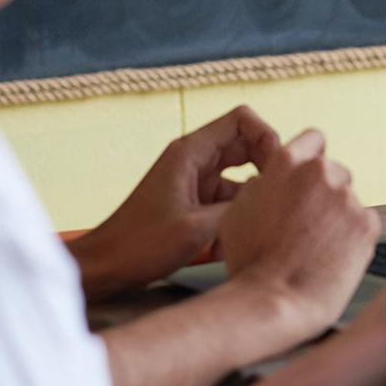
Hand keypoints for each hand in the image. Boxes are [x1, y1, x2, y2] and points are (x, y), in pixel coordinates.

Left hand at [72, 106, 280, 297]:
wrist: (107, 266)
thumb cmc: (142, 245)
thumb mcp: (197, 228)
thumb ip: (239, 206)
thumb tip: (273, 195)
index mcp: (190, 153)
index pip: (242, 120)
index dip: (267, 137)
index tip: (278, 168)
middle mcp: (194, 159)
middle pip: (247, 145)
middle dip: (266, 170)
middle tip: (277, 198)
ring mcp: (195, 181)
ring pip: (240, 176)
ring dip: (249, 201)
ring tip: (250, 229)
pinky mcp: (195, 202)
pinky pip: (228, 200)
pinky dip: (235, 218)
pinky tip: (227, 247)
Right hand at [217, 129, 380, 337]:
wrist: (274, 301)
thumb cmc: (251, 264)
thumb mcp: (237, 212)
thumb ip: (261, 187)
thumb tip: (268, 183)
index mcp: (287, 164)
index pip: (313, 140)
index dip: (312, 159)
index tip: (311, 176)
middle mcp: (321, 174)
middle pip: (335, 173)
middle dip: (325, 194)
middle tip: (310, 226)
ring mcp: (347, 199)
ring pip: (350, 201)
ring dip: (339, 218)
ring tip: (318, 248)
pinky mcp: (368, 225)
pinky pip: (366, 224)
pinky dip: (355, 238)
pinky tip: (334, 257)